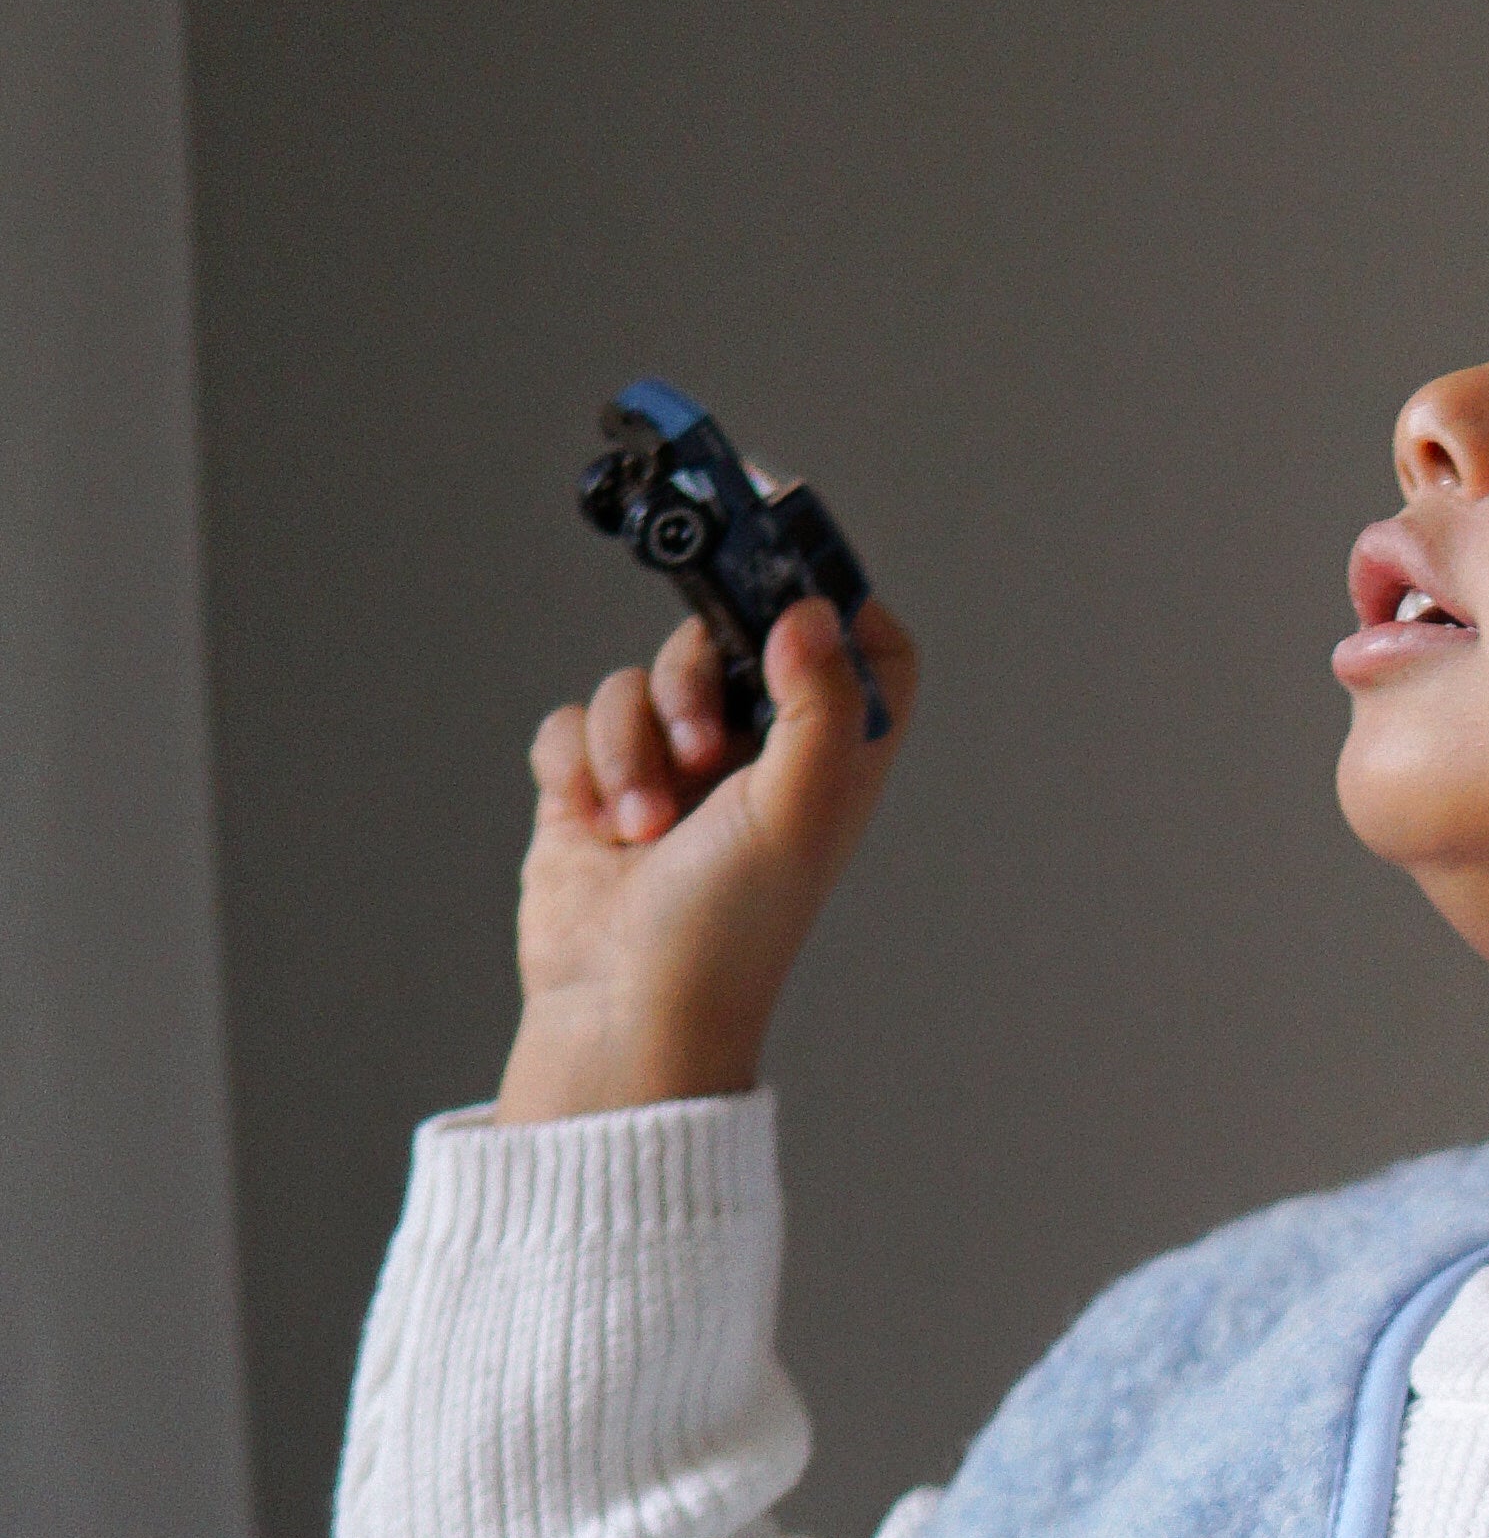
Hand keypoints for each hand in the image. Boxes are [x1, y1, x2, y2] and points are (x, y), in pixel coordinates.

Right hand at [494, 583, 918, 1122]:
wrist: (622, 1015)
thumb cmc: (725, 935)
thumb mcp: (794, 814)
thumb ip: (818, 705)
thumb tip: (814, 610)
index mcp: (831, 762)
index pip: (862, 644)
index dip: (833, 583)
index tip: (784, 523)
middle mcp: (760, 758)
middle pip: (735, 634)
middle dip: (697, 669)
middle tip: (698, 733)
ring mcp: (676, 771)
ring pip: (644, 678)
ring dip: (633, 743)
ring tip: (648, 824)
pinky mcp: (599, 787)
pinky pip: (577, 720)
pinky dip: (582, 766)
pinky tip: (601, 830)